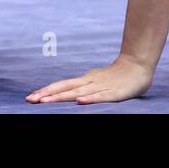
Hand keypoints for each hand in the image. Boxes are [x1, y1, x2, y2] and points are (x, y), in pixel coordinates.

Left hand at [26, 56, 152, 104]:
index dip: (46, 91)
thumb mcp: (97, 81)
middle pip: (65, 88)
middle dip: (46, 94)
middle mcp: (89, 82)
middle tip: (30, 99)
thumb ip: (84, 88)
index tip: (31, 97)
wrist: (138, 64)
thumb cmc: (117, 76)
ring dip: (61, 97)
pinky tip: (79, 102)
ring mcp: (101, 87)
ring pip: (78, 92)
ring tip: (46, 101)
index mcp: (85, 80)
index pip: (61, 86)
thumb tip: (70, 95)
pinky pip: (100, 97)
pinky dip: (89, 99)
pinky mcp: (114, 93)